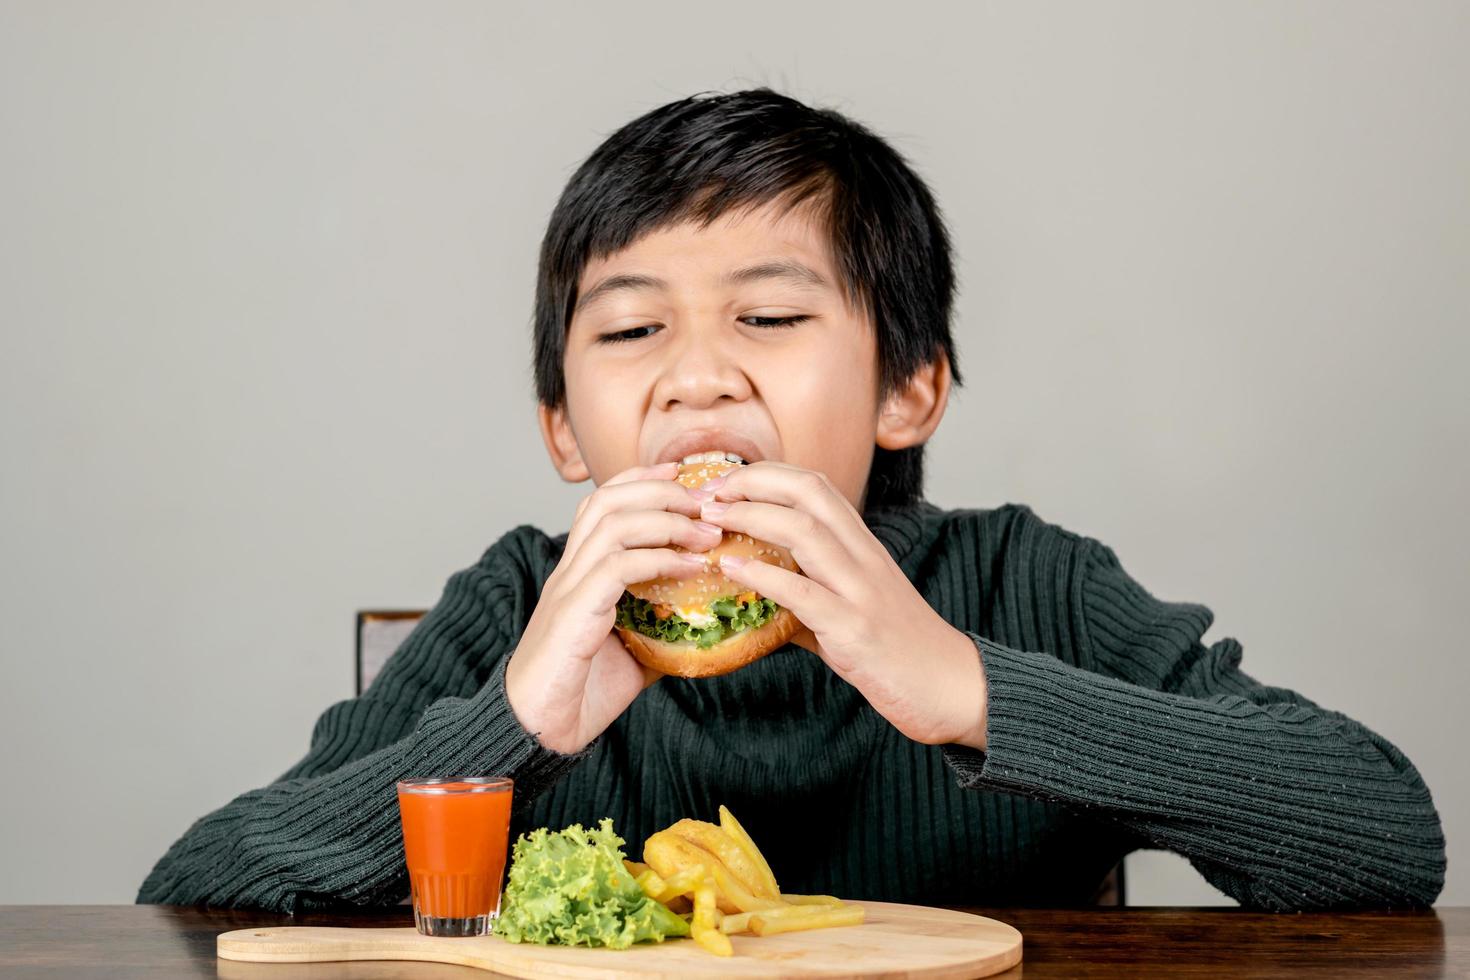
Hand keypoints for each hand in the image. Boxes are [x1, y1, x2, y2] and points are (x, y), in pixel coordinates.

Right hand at [504, 461, 723, 753]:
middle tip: (707, 501)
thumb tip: (709, 625)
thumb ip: (664, 629)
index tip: (684, 476)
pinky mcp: (574, 613)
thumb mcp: (636, 653)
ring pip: (612, 524)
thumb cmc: (581, 693)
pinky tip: (691, 565)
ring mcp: (568, 589)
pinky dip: (659, 558)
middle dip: (661, 489)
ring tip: (707, 532)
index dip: (641, 479)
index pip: (601, 502)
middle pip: (607, 500)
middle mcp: (569, 571)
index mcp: (578, 572)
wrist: (537, 731)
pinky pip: (617, 567)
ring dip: (666, 519)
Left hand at [694, 462, 988, 750]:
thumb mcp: (850, 610)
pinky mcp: (855, 629)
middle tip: (710, 492)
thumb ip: (804, 598)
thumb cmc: (899, 650)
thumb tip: (753, 599)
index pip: (816, 485)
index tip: (726, 481)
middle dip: (754, 481)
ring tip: (711, 520)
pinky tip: (730, 568)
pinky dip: (761, 574)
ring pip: (805, 530)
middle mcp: (864, 557)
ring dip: (751, 516)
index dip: (768, 473)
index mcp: (863, 546)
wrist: (951, 688)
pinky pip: (803, 593)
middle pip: (809, 492)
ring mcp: (861, 590)